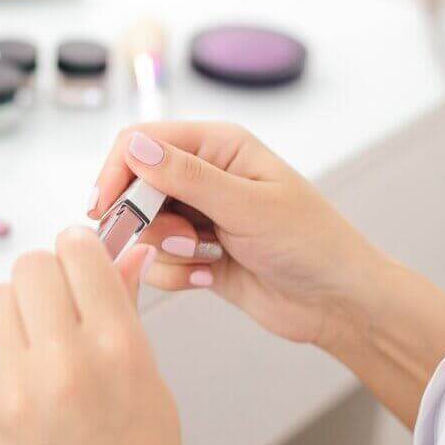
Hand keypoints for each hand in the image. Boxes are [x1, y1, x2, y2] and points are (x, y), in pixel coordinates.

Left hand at [0, 228, 206, 444]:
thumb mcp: (153, 382)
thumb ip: (125, 312)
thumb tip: (120, 257)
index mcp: (118, 349)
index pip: (80, 253)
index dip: (83, 247)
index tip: (85, 254)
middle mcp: (63, 363)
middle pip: (31, 266)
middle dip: (50, 272)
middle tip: (64, 294)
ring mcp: (18, 391)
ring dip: (19, 303)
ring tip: (43, 332)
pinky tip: (23, 362)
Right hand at [88, 122, 387, 348]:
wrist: (338, 303)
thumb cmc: (312, 243)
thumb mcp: (248, 206)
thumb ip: (187, 177)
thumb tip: (135, 147)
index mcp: (218, 145)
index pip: (142, 141)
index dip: (117, 171)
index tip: (106, 207)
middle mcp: (203, 175)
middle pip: (135, 187)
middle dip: (145, 220)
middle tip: (178, 241)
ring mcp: (198, 216)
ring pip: (143, 228)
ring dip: (165, 250)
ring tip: (206, 258)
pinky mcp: (196, 254)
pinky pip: (157, 261)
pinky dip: (175, 273)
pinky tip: (209, 277)